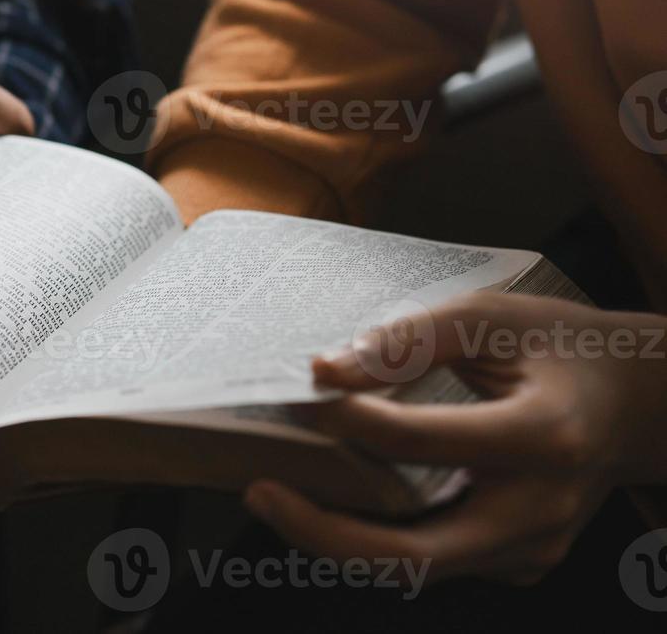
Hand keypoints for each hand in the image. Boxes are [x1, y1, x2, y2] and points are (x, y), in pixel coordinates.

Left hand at [244, 293, 666, 585]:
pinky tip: (335, 499)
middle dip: (323, 532)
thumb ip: (407, 341)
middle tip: (260, 491)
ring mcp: (532, 547)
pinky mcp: (519, 561)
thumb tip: (324, 370)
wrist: (639, 403)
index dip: (348, 421)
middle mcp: (540, 508)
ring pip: (417, 570)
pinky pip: (435, 561)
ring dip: (338, 540)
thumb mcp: (491, 317)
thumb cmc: (562, 347)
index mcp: (545, 436)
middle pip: (415, 555)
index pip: (424, 443)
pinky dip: (377, 536)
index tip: (299, 395)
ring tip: (279, 495)